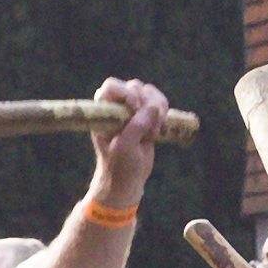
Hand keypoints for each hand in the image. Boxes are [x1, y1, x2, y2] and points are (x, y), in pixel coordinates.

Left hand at [89, 76, 174, 191]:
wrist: (127, 180)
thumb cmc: (119, 165)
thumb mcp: (125, 148)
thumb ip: (136, 126)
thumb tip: (153, 107)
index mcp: (104, 113)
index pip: (111, 87)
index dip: (126, 94)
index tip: (134, 110)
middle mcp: (116, 107)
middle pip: (135, 87)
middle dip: (146, 103)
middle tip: (148, 127)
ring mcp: (131, 110)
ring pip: (149, 92)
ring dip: (158, 107)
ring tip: (154, 130)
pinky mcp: (146, 116)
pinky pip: (159, 101)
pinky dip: (164, 110)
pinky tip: (160, 126)